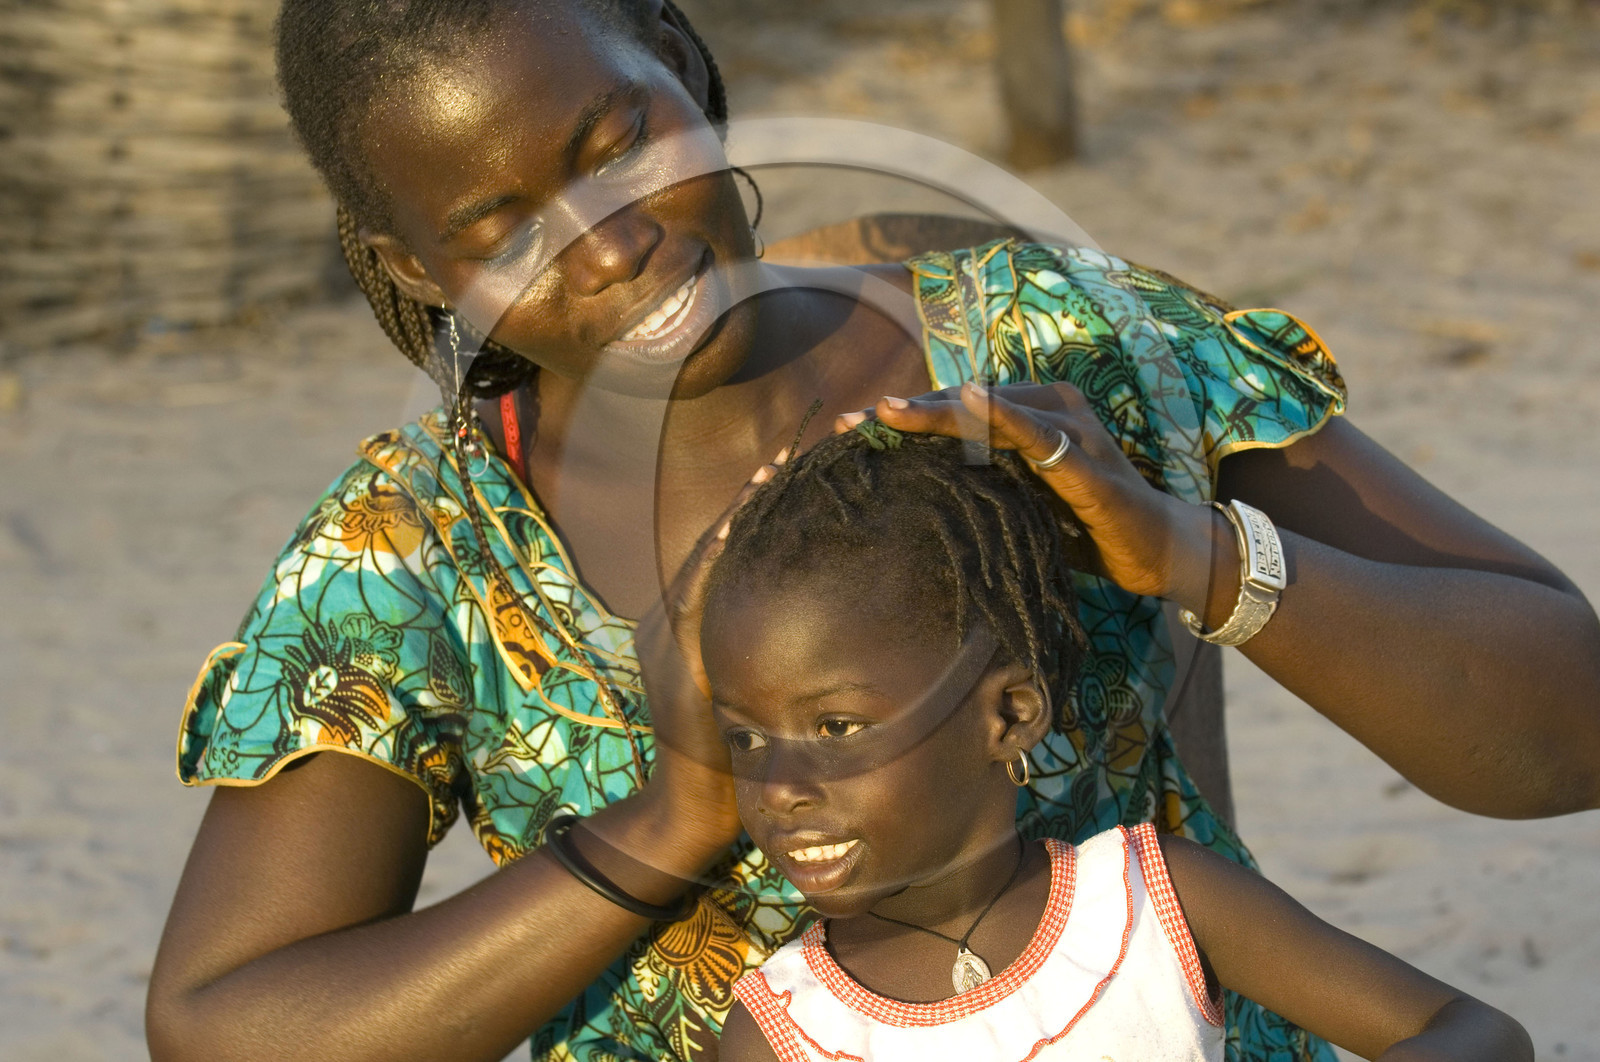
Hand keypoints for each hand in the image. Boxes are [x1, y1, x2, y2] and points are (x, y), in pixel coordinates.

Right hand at [634, 449, 790, 844]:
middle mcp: (667, 623)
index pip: (725, 555)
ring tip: (775, 471)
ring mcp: (665, 640)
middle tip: (791, 452)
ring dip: (742, 515)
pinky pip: (699, 596)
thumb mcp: (750, 697)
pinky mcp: (673, 661)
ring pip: (706, 560)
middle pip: (715, 544)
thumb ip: (767, 657)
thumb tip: (826, 625)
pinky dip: (722, 559)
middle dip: (753, 498)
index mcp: (684, 627)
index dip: (756, 511)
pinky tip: (748, 527)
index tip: (791, 467)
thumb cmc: (735, 764)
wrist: (690, 816)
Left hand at [836, 382, 1210, 602]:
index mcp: (1033, 417)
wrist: (1161, 553)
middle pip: (967, 408)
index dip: (907, 417)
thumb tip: (919, 500)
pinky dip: (1004, 416)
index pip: (959, 412)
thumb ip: (985, 489)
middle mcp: (1053, 410)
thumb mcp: (1025, 505)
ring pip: (994, 416)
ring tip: (891, 410)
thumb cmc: (1089, 530)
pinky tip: (972, 400)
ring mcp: (1074, 432)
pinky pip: (1040, 436)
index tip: (851, 426)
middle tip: (854, 420)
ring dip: (939, 411)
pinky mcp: (1089, 464)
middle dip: (909, 413)